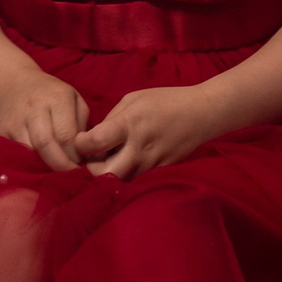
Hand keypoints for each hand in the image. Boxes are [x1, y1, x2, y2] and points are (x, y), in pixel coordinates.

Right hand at [0, 66, 88, 170]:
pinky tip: (36, 166)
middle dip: (59, 166)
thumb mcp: (73, 100)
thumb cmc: (51, 96)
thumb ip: (82, 126)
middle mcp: (34, 107)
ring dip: (43, 167)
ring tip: (54, 171)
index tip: (80, 165)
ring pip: (29, 152)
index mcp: (57, 98)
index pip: (66, 136)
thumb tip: (86, 155)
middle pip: (46, 145)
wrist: (13, 84)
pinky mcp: (0, 131)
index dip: (74, 157)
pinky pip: (15, 154)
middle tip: (68, 175)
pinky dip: (26, 164)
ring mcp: (14, 119)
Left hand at [74, 85, 226, 178]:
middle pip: (103, 174)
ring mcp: (150, 164)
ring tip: (111, 158)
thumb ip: (111, 119)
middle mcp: (138, 148)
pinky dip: (126, 174)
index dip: (80, 145)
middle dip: (92, 169)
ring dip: (109, 173)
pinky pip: (135, 180)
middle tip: (93, 158)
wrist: (200, 114)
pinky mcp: (159, 173)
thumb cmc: (163, 101)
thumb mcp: (132, 99)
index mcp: (129, 124)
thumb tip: (94, 139)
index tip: (81, 141)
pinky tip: (128, 161)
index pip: (95, 143)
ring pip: (119, 181)